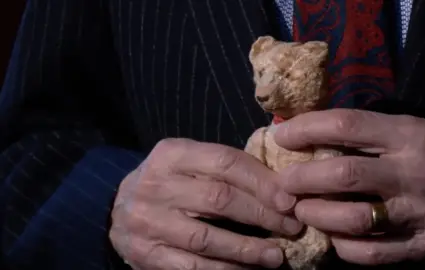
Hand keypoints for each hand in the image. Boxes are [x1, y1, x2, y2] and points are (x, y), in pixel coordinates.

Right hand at [109, 138, 302, 269]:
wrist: (116, 207)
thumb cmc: (167, 182)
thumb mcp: (189, 162)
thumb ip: (225, 168)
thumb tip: (280, 187)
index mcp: (171, 154)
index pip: (225, 162)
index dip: (262, 182)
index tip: (289, 200)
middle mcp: (156, 185)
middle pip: (219, 199)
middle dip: (261, 214)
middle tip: (291, 227)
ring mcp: (148, 222)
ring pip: (206, 238)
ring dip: (247, 249)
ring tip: (276, 256)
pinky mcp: (146, 254)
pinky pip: (192, 267)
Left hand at [274, 109, 424, 264]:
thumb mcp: (413, 130)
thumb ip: (367, 133)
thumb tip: (309, 133)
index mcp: (411, 135)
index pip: (346, 126)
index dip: (305, 129)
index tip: (282, 136)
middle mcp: (415, 173)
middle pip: (341, 175)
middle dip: (299, 179)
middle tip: (283, 182)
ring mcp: (420, 214)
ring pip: (350, 219)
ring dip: (314, 215)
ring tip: (300, 209)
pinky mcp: (424, 247)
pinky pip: (369, 253)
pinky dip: (341, 246)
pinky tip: (332, 236)